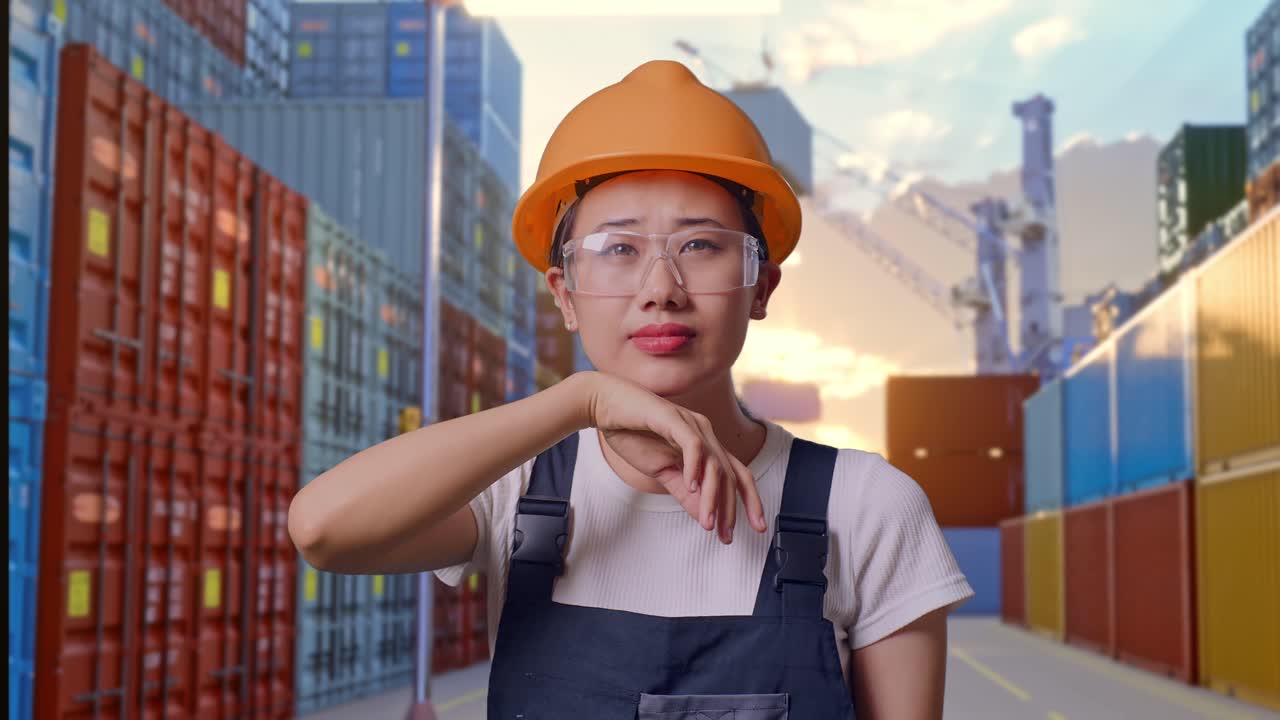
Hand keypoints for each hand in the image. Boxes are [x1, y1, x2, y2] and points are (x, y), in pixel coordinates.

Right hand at [577, 372, 767, 542]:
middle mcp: (705, 433)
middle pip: (733, 473)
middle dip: (734, 507)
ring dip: (713, 496)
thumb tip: (705, 518)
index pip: (736, 475)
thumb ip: (684, 492)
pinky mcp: (673, 419)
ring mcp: (691, 424)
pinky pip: (693, 445)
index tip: (756, 528)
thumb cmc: (633, 434)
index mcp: (705, 446)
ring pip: (715, 464)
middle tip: (728, 535)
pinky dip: (694, 467)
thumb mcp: (662, 471)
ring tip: (707, 522)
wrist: (605, 405)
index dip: (749, 501)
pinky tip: (691, 486)